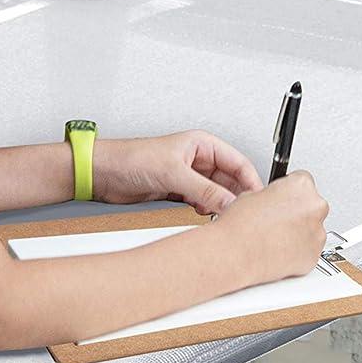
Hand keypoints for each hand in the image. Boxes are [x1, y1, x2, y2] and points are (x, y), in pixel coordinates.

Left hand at [92, 131, 262, 213]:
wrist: (104, 174)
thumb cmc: (132, 158)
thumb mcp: (174, 173)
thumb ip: (204, 189)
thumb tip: (229, 202)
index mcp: (202, 144)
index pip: (238, 162)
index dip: (250, 181)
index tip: (256, 201)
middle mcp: (198, 159)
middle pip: (229, 180)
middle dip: (235, 196)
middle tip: (239, 215)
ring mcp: (189, 177)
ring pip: (216, 194)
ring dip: (219, 206)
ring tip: (221, 218)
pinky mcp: (178, 193)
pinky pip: (201, 203)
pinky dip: (205, 211)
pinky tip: (203, 217)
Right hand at [218, 171, 329, 284]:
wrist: (237, 255)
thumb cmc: (242, 225)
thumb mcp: (253, 194)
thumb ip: (273, 195)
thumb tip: (274, 201)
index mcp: (301, 185)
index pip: (303, 182)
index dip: (289, 192)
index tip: (283, 200)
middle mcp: (315, 206)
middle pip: (312, 205)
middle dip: (298, 212)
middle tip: (278, 221)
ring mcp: (318, 232)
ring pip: (313, 229)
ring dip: (300, 232)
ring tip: (276, 239)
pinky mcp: (314, 256)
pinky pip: (310, 250)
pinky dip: (299, 252)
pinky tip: (280, 252)